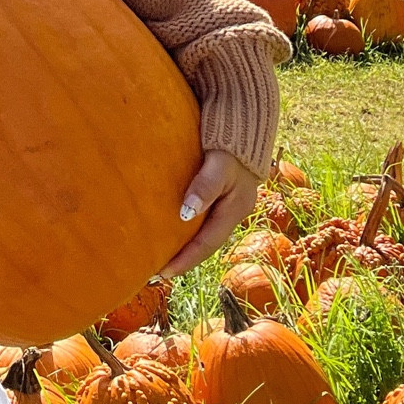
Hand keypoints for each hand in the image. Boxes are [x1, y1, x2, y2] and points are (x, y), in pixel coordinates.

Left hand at [161, 150, 257, 276]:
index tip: (163, 273)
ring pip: (205, 234)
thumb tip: (186, 212)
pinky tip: (175, 232)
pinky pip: (204, 221)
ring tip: (163, 258)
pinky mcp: (221, 198)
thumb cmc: (230, 145)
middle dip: (184, 260)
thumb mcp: (219, 165)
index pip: (207, 244)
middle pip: (206, 244)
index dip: (186, 260)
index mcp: (234, 211)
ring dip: (186, 247)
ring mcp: (228, 207)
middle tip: (158, 273)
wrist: (246, 129)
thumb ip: (205, 186)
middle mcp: (232, 214)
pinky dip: (189, 231)